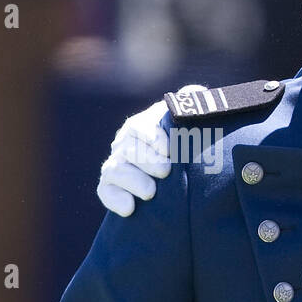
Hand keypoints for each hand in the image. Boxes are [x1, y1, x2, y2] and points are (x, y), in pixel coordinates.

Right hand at [96, 86, 204, 215]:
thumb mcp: (195, 123)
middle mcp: (126, 145)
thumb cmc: (190, 144)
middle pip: (129, 150)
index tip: (167, 148)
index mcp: (143, 127)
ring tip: (151, 192)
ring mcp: (117, 166)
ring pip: (115, 170)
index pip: (140, 127)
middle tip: (165, 171)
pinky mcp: (112, 187)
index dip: (151, 136)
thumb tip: (195, 92)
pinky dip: (115, 199)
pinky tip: (130, 209)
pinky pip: (106, 191)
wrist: (185, 176)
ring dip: (132, 181)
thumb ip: (193, 104)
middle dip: (146, 161)